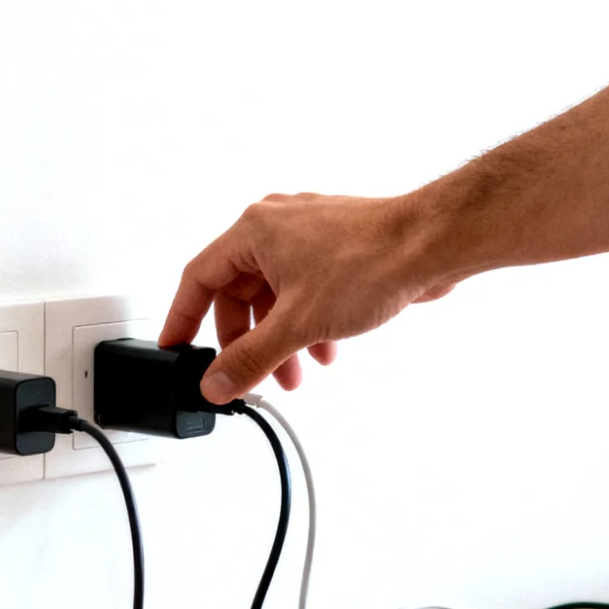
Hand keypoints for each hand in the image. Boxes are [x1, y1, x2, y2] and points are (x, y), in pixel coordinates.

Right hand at [160, 192, 455, 403]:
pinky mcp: (336, 248)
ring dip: (281, 338)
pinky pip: (305, 290)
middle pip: (239, 292)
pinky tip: (325, 349)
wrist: (432, 244)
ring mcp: (308, 234)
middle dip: (247, 341)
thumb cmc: (372, 260)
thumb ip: (251, 359)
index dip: (183, 318)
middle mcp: (276, 226)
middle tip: (250, 374)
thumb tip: (217, 382)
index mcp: (254, 231)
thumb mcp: (297, 323)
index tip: (177, 347)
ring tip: (296, 373)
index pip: (199, 278)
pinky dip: (308, 322)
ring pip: (275, 295)